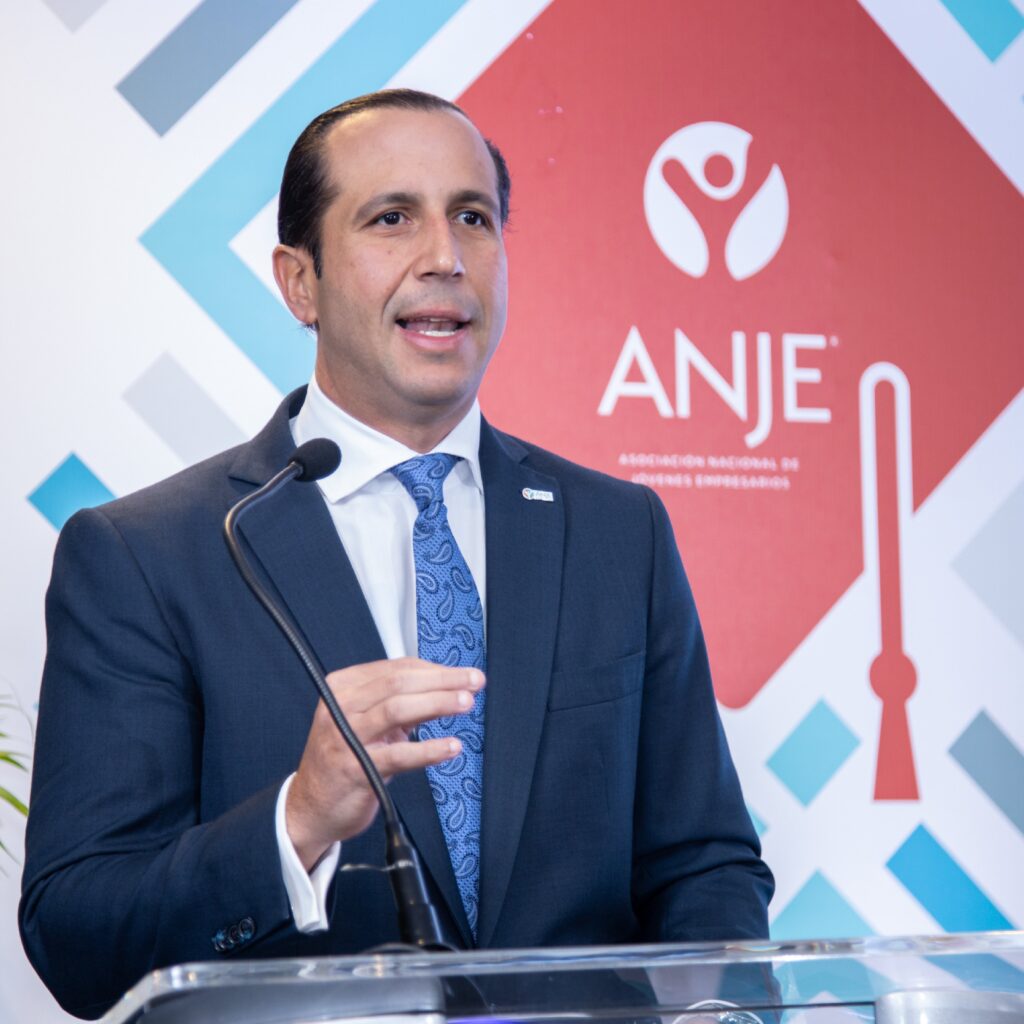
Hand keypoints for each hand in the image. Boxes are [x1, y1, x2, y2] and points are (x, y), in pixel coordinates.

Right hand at [285, 656, 483, 870]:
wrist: (311, 806)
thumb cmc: (345, 757)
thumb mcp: (367, 720)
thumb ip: (400, 701)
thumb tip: (446, 685)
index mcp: (344, 686)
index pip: (396, 668)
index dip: (435, 669)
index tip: (463, 673)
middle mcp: (341, 706)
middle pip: (399, 683)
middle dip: (442, 680)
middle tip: (475, 682)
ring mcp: (346, 737)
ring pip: (397, 709)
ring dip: (437, 703)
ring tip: (466, 703)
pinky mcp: (355, 769)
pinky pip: (398, 756)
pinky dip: (428, 749)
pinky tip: (451, 747)